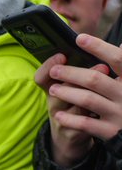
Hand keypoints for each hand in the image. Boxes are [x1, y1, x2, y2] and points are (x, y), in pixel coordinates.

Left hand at [38, 35, 121, 166]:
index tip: (79, 38)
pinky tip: (58, 115)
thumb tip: (121, 45)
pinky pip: (86, 124)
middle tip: (55, 70)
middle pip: (95, 79)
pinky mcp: (110, 131)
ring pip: (88, 100)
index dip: (99, 47)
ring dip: (67, 93)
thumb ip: (121, 66)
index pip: (118, 59)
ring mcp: (118, 113)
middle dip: (71, 73)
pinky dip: (70, 119)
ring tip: (53, 89)